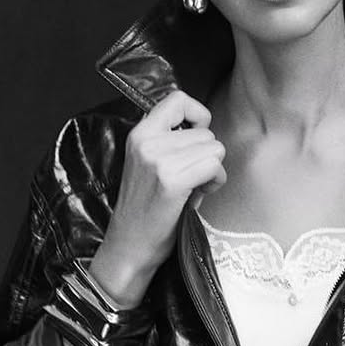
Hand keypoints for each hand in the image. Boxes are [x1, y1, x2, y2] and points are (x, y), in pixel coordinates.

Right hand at [89, 90, 226, 305]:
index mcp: (139, 133)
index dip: (198, 115)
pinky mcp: (170, 181)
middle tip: (193, 177)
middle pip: (205, 132)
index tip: (198, 135)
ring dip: (212, 169)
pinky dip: (215, 181)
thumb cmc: (146, 209)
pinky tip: (200, 193)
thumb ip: (173, 142)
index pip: (177, 99)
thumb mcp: (150, 164)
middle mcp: (147, 142)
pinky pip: (212, 167)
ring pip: (214, 148)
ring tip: (194, 187)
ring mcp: (158, 160)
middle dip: (208, 155)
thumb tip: (206, 129)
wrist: (129, 246)